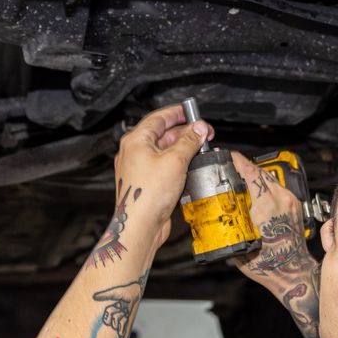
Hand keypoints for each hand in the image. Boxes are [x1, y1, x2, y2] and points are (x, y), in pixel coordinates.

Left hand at [88, 104, 209, 266]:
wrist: (140, 225)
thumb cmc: (148, 195)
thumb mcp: (175, 161)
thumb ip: (189, 141)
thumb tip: (199, 129)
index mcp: (135, 141)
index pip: (158, 118)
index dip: (177, 112)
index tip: (192, 111)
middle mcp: (134, 152)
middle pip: (162, 134)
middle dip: (184, 131)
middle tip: (203, 133)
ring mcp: (139, 168)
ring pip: (164, 150)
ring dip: (182, 147)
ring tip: (200, 148)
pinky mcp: (146, 182)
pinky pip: (163, 165)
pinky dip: (177, 162)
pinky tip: (190, 165)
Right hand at [231, 153, 316, 287]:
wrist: (293, 272)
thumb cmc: (270, 264)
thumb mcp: (240, 244)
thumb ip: (230, 226)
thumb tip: (216, 216)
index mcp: (267, 206)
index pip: (251, 172)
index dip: (238, 161)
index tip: (228, 156)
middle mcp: (281, 200)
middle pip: (260, 171)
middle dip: (244, 166)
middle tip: (230, 167)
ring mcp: (290, 202)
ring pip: (270, 178)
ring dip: (255, 175)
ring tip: (241, 179)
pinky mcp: (295, 206)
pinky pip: (278, 187)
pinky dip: (265, 185)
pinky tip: (255, 192)